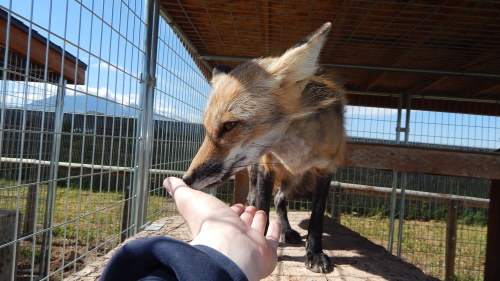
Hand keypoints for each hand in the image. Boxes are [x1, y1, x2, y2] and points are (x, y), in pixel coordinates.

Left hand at [163, 177, 280, 280]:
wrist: (228, 247)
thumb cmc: (208, 224)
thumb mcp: (189, 199)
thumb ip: (180, 190)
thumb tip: (168, 181)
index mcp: (217, 225)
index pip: (225, 217)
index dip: (230, 211)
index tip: (234, 204)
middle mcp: (233, 236)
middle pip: (240, 224)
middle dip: (244, 215)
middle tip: (248, 207)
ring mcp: (251, 244)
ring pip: (255, 230)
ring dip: (257, 220)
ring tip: (259, 211)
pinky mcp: (266, 251)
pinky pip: (272, 239)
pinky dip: (274, 231)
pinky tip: (275, 222)